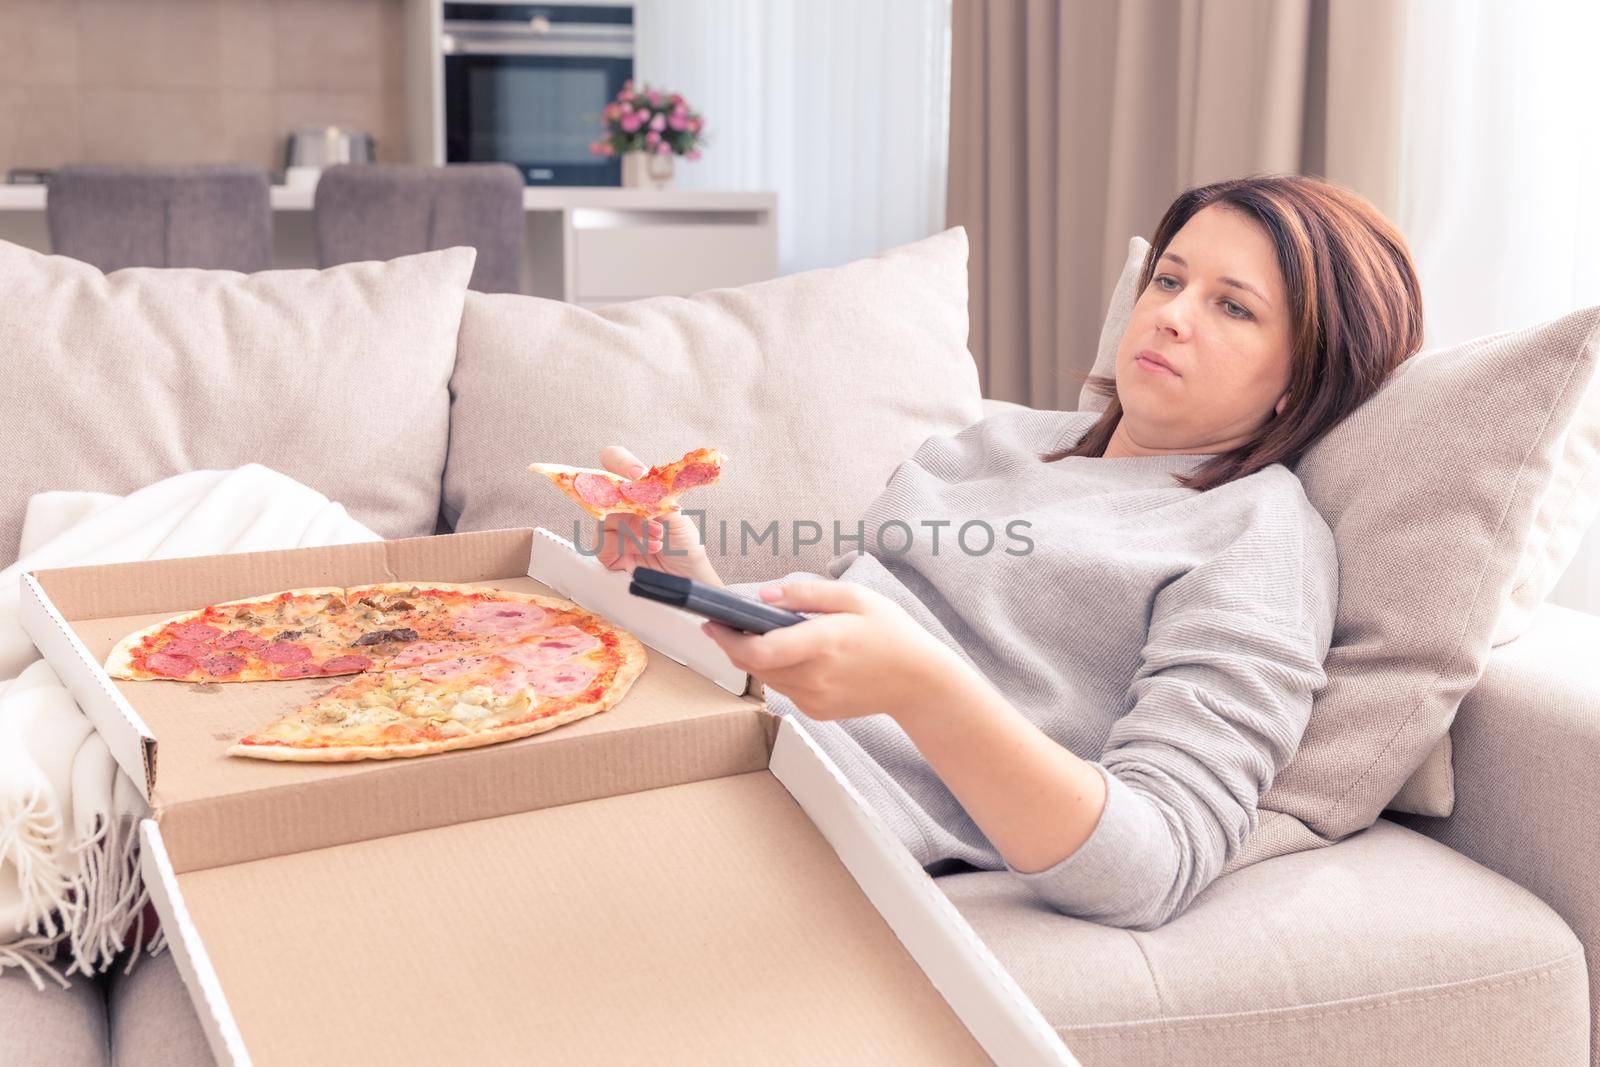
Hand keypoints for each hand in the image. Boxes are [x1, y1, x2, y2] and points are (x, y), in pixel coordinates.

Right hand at [595, 445, 723, 585]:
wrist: (688, 578)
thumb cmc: (686, 546)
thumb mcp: (676, 516)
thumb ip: (653, 496)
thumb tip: (638, 479)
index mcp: (638, 490)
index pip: (615, 462)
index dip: (620, 461)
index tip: (637, 474)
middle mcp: (622, 506)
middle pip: (604, 490)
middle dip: (633, 507)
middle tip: (655, 519)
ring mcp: (613, 529)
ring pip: (605, 518)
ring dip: (634, 529)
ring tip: (657, 540)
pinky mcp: (608, 552)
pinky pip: (602, 543)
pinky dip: (626, 545)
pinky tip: (647, 549)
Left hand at [699, 580, 972, 721]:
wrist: (920, 682)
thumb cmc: (891, 633)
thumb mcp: (855, 597)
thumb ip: (806, 595)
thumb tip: (763, 596)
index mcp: (823, 643)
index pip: (759, 651)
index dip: (727, 639)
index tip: (711, 622)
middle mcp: (815, 677)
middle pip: (754, 666)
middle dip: (735, 645)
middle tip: (727, 624)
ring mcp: (815, 699)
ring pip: (767, 678)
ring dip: (758, 658)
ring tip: (761, 635)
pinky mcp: (817, 712)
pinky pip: (786, 689)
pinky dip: (781, 672)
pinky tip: (797, 656)